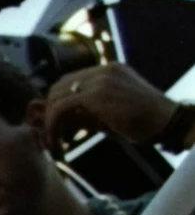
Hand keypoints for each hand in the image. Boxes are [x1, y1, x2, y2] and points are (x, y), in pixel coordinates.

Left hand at [42, 62, 184, 148]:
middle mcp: (104, 70)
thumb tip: (55, 123)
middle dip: (48, 113)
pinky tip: (56, 142)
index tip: (53, 127)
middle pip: (59, 87)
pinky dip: (52, 126)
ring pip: (57, 97)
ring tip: (52, 144)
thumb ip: (82, 115)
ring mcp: (101, 79)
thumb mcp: (107, 116)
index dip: (56, 105)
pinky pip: (61, 108)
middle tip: (49, 137)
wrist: (167, 122)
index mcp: (109, 71)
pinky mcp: (98, 93)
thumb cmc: (143, 123)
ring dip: (49, 122)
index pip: (70, 82)